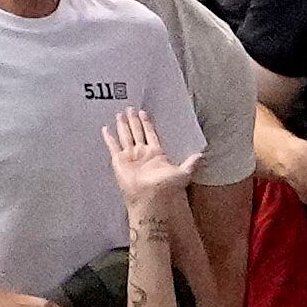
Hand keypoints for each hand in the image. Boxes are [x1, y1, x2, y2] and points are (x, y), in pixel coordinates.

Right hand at [102, 105, 200, 224]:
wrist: (150, 198)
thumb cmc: (166, 187)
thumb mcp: (183, 174)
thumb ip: (191, 163)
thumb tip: (201, 155)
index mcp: (156, 153)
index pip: (150, 133)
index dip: (147, 123)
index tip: (144, 112)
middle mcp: (142, 153)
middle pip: (137, 132)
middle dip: (134, 120)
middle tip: (130, 108)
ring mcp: (130, 157)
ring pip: (125, 136)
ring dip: (122, 125)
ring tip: (120, 113)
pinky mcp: (119, 161)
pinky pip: (113, 146)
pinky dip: (108, 138)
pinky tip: (105, 129)